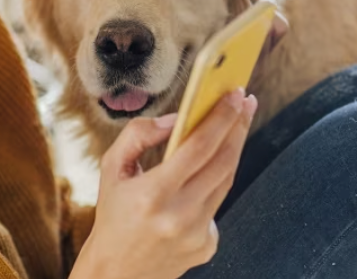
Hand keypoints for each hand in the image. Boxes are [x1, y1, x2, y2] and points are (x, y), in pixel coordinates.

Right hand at [70, 89, 257, 278]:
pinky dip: (213, 185)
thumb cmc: (113, 216)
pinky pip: (217, 205)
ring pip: (226, 180)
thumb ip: (139, 135)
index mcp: (153, 194)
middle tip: (245, 101)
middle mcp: (179, 215)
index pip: (199, 147)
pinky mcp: (207, 246)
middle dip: (238, 126)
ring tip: (236, 126)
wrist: (115, 274)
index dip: (222, 117)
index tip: (236, 94)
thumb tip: (177, 118)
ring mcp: (197, 234)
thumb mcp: (112, 170)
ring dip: (233, 150)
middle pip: (223, 161)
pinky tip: (205, 176)